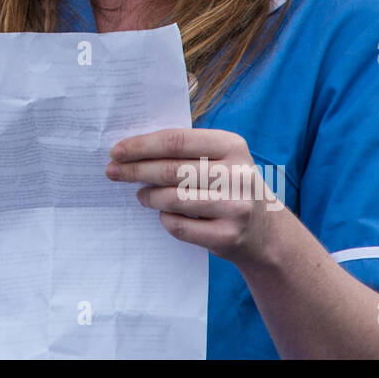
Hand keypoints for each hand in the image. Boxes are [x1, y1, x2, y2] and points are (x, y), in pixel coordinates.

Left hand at [105, 127, 285, 266]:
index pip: (176, 141)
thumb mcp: (220, 159)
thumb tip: (131, 149)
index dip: (142, 146)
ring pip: (174, 199)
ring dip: (148, 196)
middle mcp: (237, 174)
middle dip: (136, 170)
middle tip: (112, 172)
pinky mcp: (228, 236)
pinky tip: (163, 214)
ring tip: (141, 195)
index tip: (116, 151)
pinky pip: (180, 226)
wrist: (266, 232)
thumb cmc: (229, 186)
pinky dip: (165, 219)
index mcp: (232, 145)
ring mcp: (235, 207)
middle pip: (172, 170)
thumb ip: (185, 150)